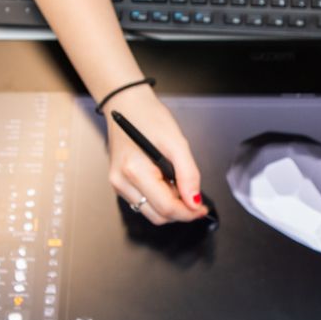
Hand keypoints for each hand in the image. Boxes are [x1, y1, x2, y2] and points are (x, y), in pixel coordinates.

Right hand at [105, 84, 208, 224]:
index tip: (202, 208)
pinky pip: (143, 202)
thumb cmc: (148, 117)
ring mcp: (118, 185)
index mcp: (135, 171)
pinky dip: (159, 199)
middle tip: (194, 196)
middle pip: (158, 215)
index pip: (166, 208)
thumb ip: (188, 174)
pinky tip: (165, 182)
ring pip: (150, 212)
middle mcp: (122, 182)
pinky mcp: (120, 184)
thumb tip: (195, 201)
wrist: (126, 104)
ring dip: (169, 206)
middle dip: (180, 211)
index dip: (188, 212)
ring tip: (177, 183)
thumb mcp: (176, 142)